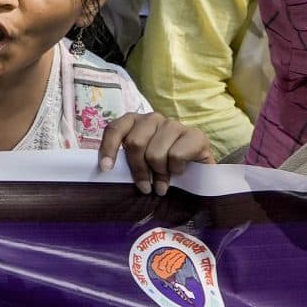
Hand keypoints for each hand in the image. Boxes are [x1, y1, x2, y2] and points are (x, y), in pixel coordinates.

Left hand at [96, 112, 210, 195]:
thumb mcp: (139, 163)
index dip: (108, 148)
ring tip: (163, 182)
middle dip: (139, 170)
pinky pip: (176, 156)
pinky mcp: (195, 135)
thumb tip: (107, 168)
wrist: (199, 173)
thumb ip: (125, 159)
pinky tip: (180, 170)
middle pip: (135, 143)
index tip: (107, 168)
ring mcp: (174, 124)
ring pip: (155, 154)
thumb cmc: (162, 168)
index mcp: (135, 122)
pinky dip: (176, 170)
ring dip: (160, 173)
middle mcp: (153, 118)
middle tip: (145, 187)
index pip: (115, 128)